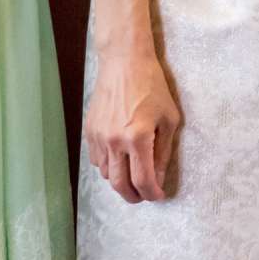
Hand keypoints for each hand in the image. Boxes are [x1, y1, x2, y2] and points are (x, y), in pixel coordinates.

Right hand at [84, 47, 182, 203]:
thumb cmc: (153, 87)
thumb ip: (164, 152)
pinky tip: (120, 160)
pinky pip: (97, 160)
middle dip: (134, 196)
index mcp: (138, 137)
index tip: (159, 196)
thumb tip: (159, 179)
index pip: (143, 179)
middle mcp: (115, 141)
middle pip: (120, 185)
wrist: (124, 63)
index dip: (152, 193)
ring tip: (133, 177)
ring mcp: (99, 137)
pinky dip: (108, 167)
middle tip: (143, 196)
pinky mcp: (89, 131)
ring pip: (106, 175)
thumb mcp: (169, 119)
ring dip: (120, 182)